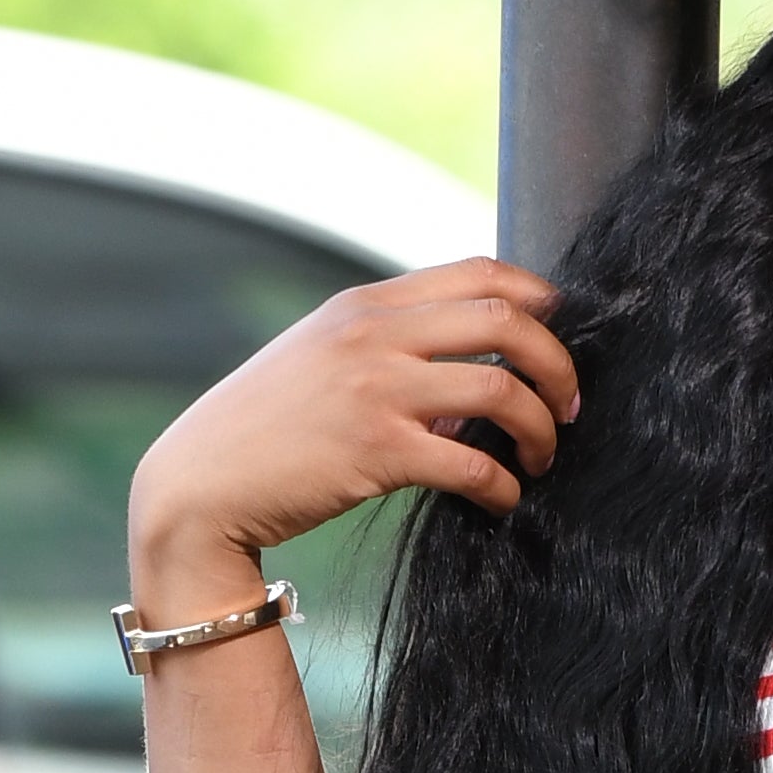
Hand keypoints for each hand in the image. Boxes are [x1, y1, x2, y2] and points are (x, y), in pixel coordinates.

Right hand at [127, 257, 579, 613]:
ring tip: (541, 457)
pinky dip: (503, 485)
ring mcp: (376, 391)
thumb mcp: (321, 358)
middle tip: (571, 405)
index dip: (537, 298)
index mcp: (364, 303)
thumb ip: (388, 346)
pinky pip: (473, 464)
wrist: (200, 484)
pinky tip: (502, 500)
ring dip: (542, 428)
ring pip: (502, 391)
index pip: (478, 272)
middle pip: (505, 322)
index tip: (556, 333)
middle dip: (558, 364)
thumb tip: (470, 372)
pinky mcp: (377, 453)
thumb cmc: (264, 430)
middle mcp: (373, 335)